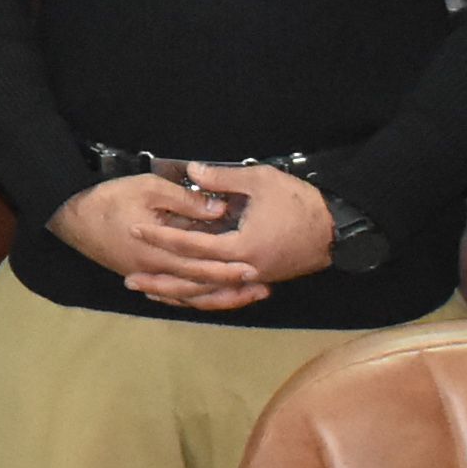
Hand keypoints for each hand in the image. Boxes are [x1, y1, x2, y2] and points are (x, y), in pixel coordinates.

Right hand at [47, 166, 268, 311]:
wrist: (72, 216)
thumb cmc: (111, 198)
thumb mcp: (150, 188)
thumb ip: (187, 200)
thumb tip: (220, 209)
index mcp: (160, 252)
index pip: (202, 266)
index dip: (229, 269)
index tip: (255, 268)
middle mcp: (156, 272)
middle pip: (200, 288)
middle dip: (232, 289)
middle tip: (261, 288)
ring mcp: (147, 277)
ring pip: (187, 297)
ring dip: (217, 298)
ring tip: (244, 296)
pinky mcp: (141, 276)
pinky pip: (170, 296)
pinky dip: (191, 300)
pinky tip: (207, 298)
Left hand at [134, 161, 338, 301]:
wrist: (337, 229)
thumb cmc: (300, 202)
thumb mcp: (261, 181)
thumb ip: (223, 178)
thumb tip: (191, 171)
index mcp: (240, 247)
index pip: (190, 245)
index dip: (161, 237)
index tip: (135, 230)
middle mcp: (243, 270)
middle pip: (193, 281)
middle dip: (160, 280)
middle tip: (129, 279)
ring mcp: (251, 279)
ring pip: (207, 294)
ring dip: (177, 294)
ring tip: (148, 292)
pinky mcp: (258, 281)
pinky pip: (223, 294)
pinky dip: (201, 296)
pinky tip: (183, 293)